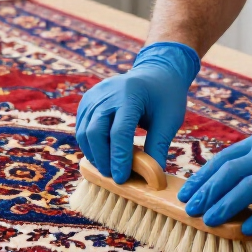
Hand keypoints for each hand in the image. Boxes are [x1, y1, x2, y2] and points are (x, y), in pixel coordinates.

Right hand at [75, 42, 201, 184]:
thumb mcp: (169, 120)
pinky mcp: (87, 101)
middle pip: (95, 132)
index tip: (122, 178)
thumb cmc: (165, 97)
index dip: (119, 158)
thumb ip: (158, 146)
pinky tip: (101, 156)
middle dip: (103, 159)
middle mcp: (107, 93)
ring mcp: (94, 96)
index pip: (119, 132)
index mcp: (130, 95)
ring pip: (84, 132)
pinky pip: (81, 127)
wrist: (156, 73)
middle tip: (113, 177)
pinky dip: (89, 145)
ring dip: (94, 154)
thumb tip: (153, 178)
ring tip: (107, 169)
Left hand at [177, 112, 251, 235]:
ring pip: (246, 188)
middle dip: (206, 193)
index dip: (202, 177)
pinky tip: (243, 231)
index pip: (224, 158)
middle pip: (229, 173)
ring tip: (208, 222)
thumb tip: (232, 185)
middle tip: (189, 210)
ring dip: (223, 206)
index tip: (186, 193)